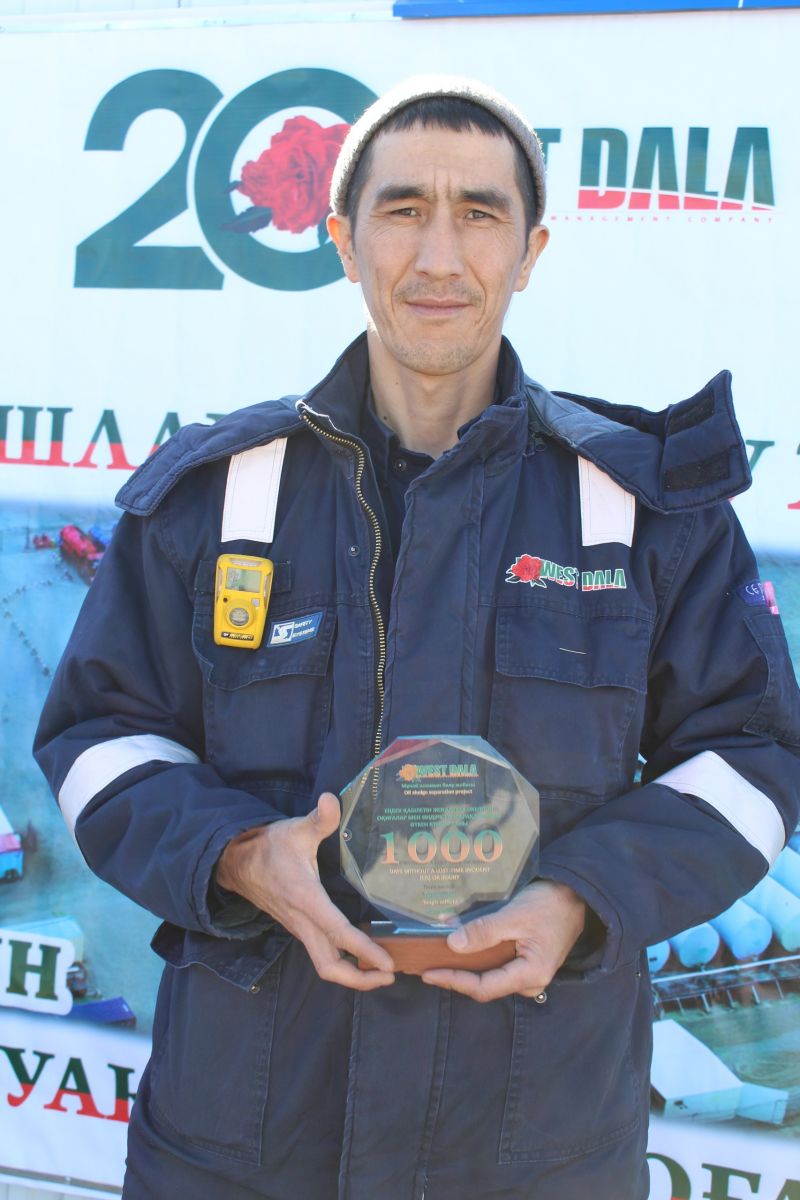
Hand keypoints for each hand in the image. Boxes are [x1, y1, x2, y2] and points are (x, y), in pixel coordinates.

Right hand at [216, 792, 394, 990]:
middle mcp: (302, 921)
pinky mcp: (299, 928)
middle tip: (392, 974)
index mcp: (306, 898)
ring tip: (382, 969)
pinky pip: (322, 954)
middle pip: (329, 966)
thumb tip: (331, 799)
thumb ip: (319, 819)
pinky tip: (363, 950)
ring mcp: (299, 928)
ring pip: (324, 964)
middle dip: (360, 978)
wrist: (236, 862)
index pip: (338, 932)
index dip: (364, 950)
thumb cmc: (268, 846)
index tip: (388, 963)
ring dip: (353, 973)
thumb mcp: (295, 829)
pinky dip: (343, 960)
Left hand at [421, 880, 586, 1002]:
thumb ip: (484, 931)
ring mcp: (529, 972)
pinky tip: (461, 947)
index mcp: (530, 974)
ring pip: (490, 976)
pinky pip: (498, 965)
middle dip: (456, 977)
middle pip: (485, 986)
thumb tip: (453, 944)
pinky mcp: (527, 961)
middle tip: (427, 966)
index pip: (483, 987)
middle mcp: (530, 981)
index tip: (429, 973)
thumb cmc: (550, 905)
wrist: (577, 894)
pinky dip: (478, 958)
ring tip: (438, 957)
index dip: (454, 981)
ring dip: (465, 967)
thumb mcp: (515, 916)